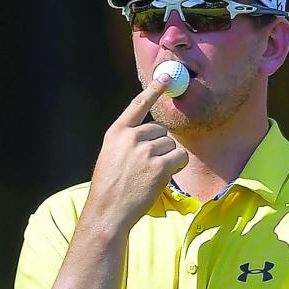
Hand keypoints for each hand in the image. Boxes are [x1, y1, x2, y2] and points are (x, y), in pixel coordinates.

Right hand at [86, 74, 188, 230]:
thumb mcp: (110, 155)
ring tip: (149, 175)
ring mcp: (146, 151)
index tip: (165, 77)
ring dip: (167, 158)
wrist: (108, 211)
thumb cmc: (109, 187)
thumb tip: (152, 134)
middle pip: (160, 130)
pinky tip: (163, 176)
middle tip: (145, 167)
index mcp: (116, 132)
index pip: (138, 104)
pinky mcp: (160, 166)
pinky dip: (178, 166)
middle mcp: (131, 137)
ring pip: (171, 144)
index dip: (153, 90)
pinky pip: (180, 156)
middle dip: (159, 146)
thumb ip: (127, 140)